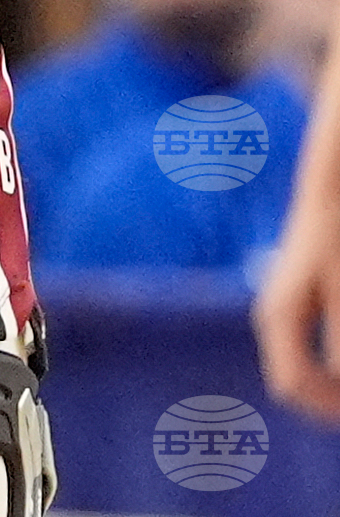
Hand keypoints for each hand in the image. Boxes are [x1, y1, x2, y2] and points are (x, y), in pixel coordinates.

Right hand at [254, 199, 339, 424]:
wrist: (326, 195)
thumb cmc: (336, 240)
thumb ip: (339, 342)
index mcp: (278, 317)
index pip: (293, 385)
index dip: (326, 408)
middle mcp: (271, 318)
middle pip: (290, 383)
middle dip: (325, 401)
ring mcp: (278, 313)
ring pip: (294, 370)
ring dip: (324, 387)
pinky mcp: (290, 307)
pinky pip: (299, 355)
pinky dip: (322, 369)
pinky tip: (339, 369)